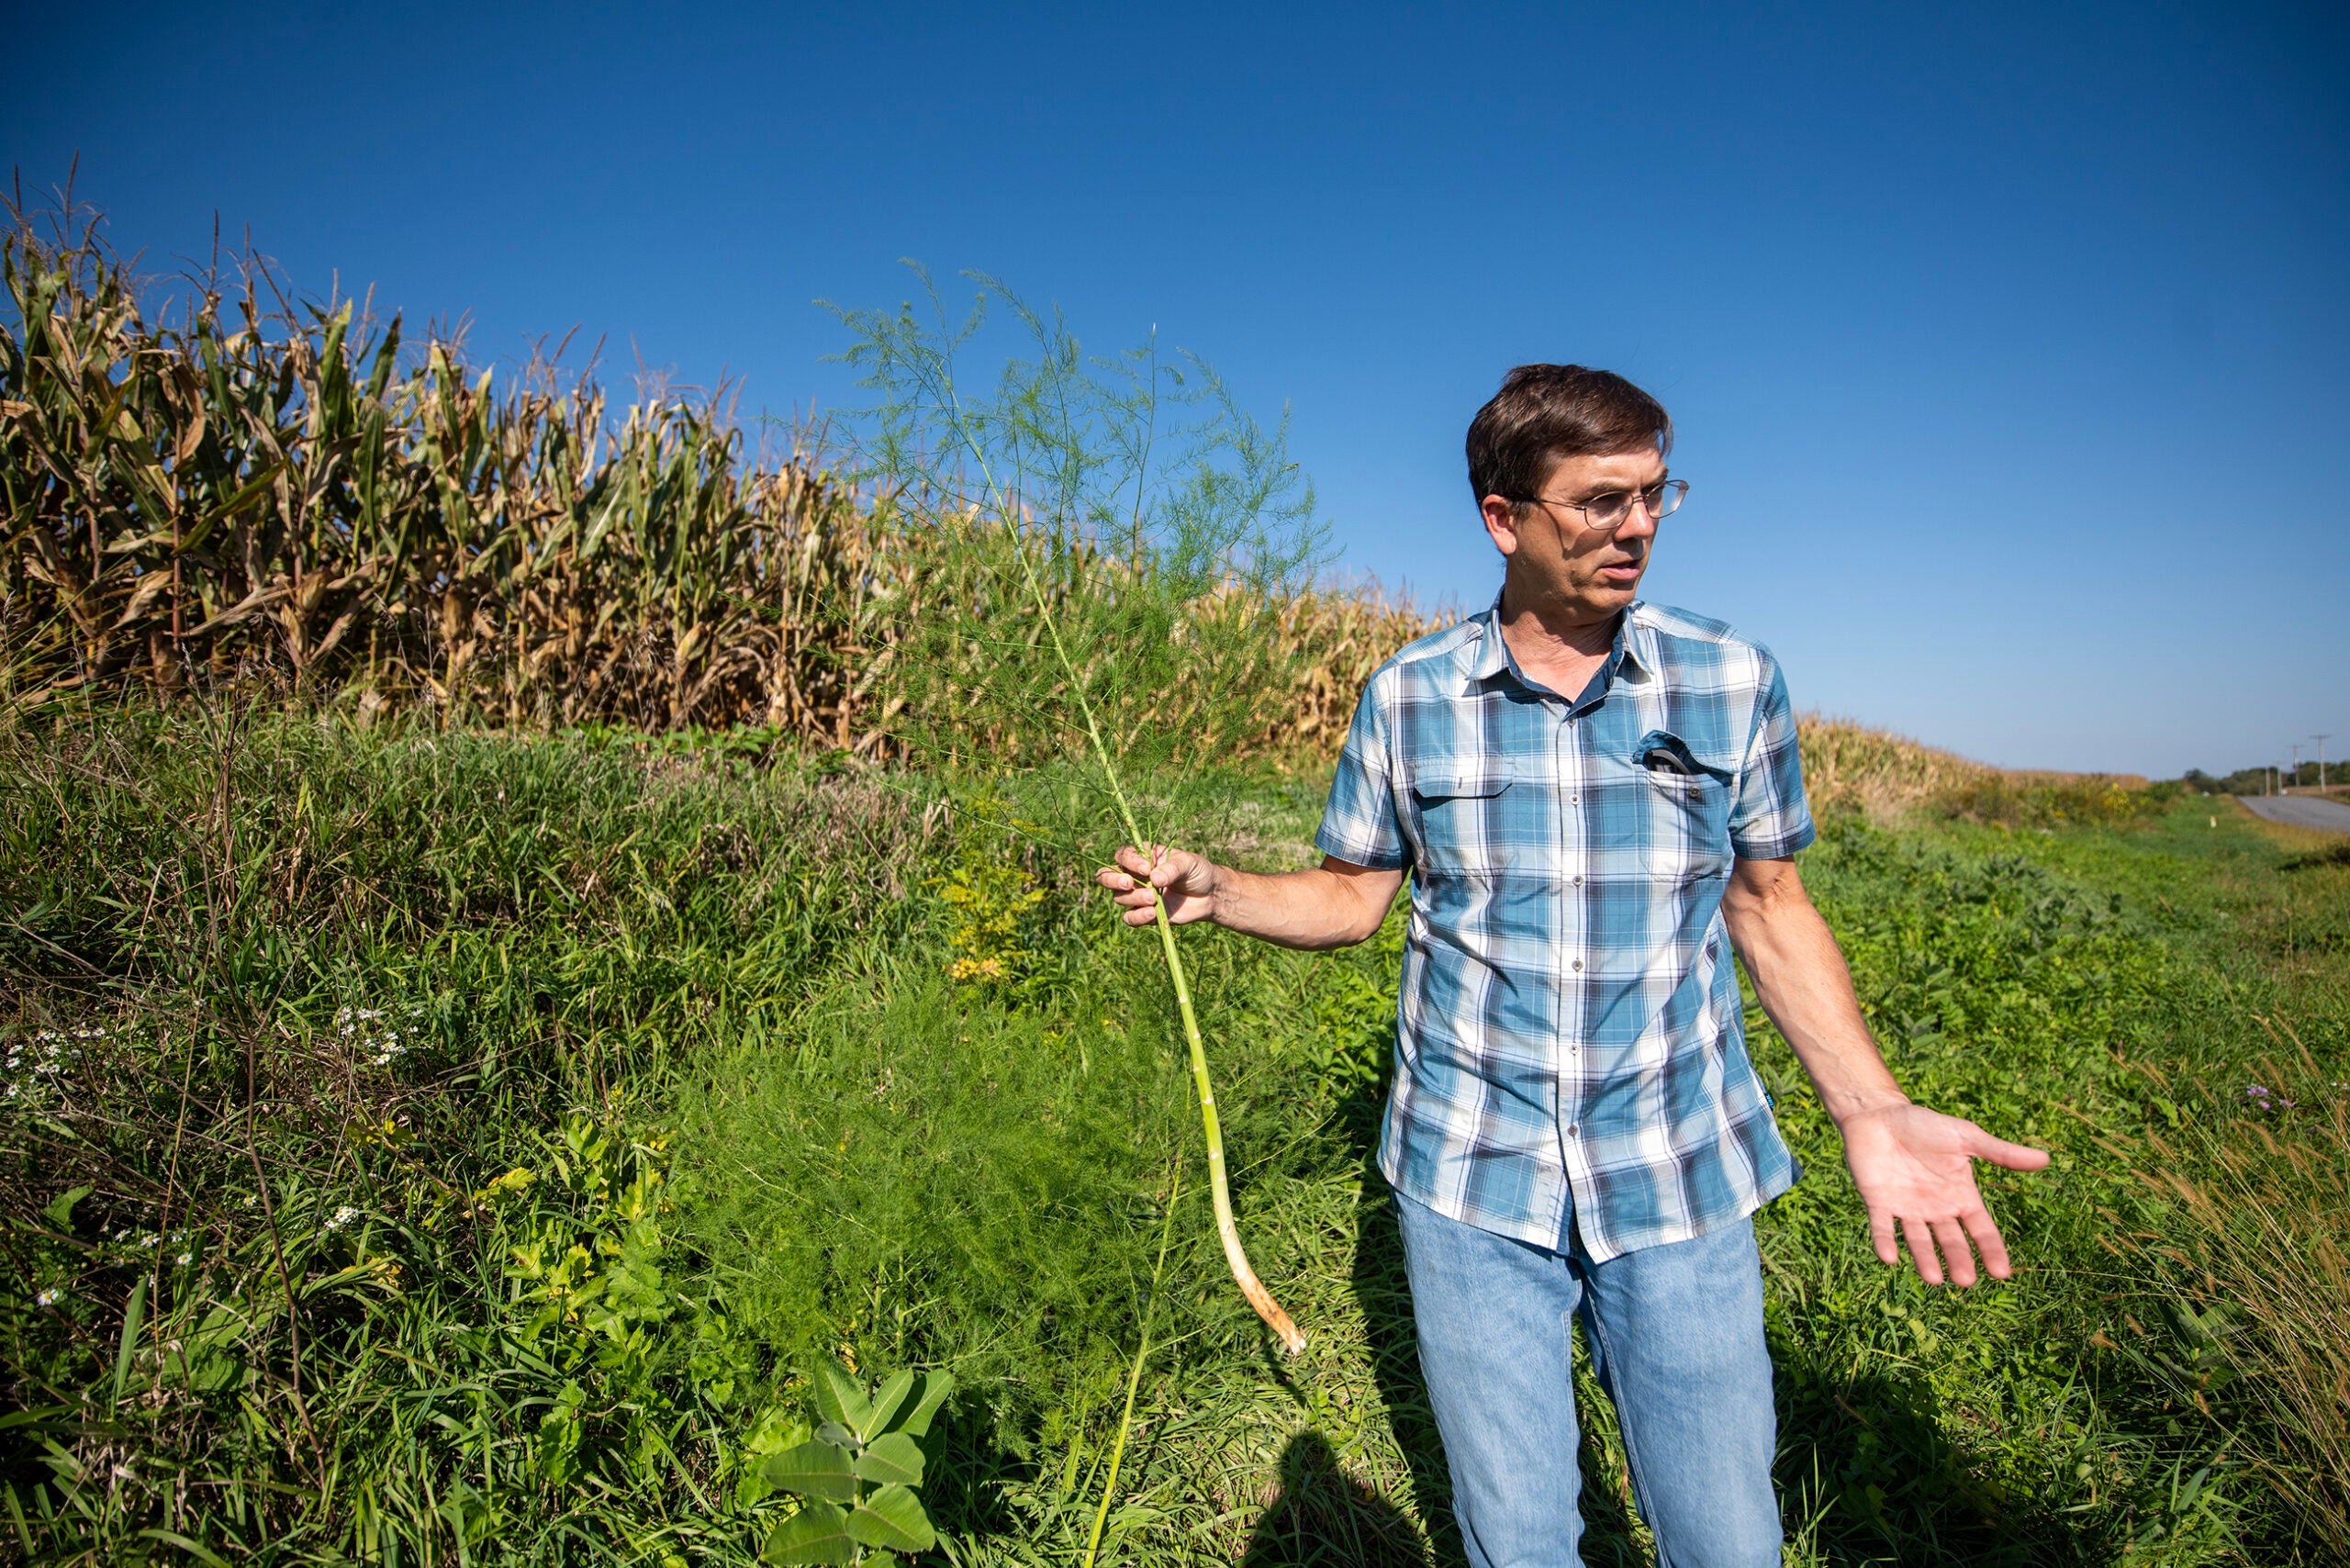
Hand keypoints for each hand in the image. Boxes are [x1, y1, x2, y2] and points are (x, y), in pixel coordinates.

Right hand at [1095, 844, 1217, 926]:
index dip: (1128, 861)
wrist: (1210, 895)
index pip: (1122, 855)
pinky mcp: (1144, 914)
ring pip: (1119, 897)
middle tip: (1129, 883)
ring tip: (1155, 898)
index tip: (1146, 868)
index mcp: (1142, 856)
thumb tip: (1154, 879)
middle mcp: (1134, 875)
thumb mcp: (1188, 863)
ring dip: (1134, 898)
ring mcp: (1137, 895)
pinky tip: (1152, 913)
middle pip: (1106, 876)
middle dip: (1113, 880)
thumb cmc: (1197, 871)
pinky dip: (1137, 917)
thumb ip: (1172, 868)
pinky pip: (1129, 918)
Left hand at [1838, 1101, 2049, 1286]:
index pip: (1981, 1230)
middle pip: (1951, 1241)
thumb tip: (2045, 1158)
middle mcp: (1936, 1209)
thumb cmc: (1924, 1125)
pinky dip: (1885, 1242)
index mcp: (1961, 1196)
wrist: (1880, 1114)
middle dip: (1958, 1260)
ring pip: (1918, 1240)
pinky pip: (1882, 1227)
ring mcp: (1907, 1208)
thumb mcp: (1966, 1137)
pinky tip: (1889, 1258)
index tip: (2001, 1273)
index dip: (1990, 1250)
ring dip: (1925, 1259)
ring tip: (1934, 1279)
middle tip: (1965, 1280)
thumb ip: (2001, 1152)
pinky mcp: (1878, 1203)